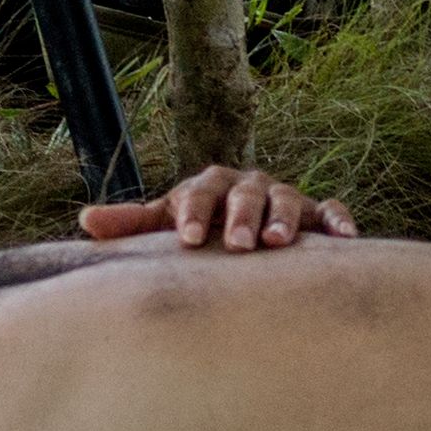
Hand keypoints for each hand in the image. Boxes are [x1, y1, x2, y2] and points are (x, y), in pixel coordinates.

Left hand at [79, 165, 359, 251]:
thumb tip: (85, 220)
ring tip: (279, 242)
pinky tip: (344, 238)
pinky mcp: (315, 216)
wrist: (241, 233)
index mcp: (211, 186)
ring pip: (287, 199)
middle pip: (247, 192)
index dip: (195, 212)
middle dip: (242, 216)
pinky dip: (338, 220)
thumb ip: (132, 225)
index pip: (200, 191)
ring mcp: (284, 198)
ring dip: (284, 217)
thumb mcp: (166, 226)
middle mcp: (249, 186)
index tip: (189, 239)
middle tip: (239, 244)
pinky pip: (330, 211)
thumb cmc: (198, 231)